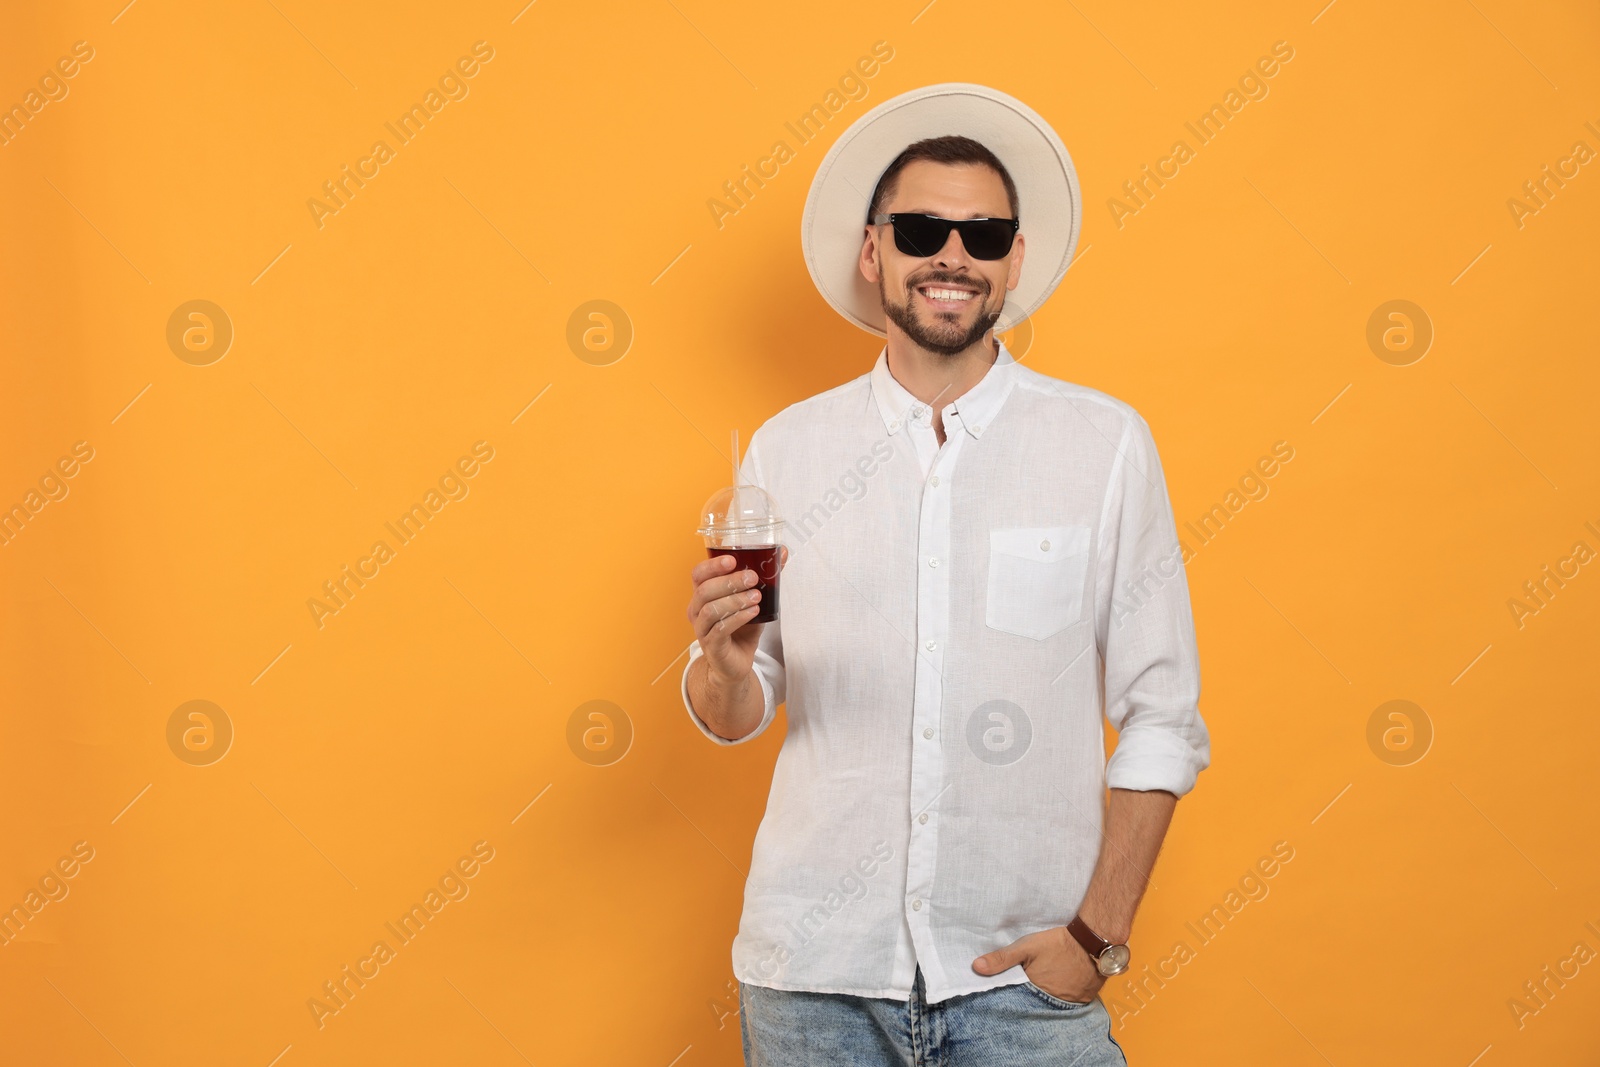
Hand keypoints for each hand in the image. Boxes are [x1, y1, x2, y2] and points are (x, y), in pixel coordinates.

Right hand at [685, 546, 787, 682]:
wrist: (736, 662)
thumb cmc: (741, 628)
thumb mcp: (753, 600)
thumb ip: (765, 577)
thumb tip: (783, 552)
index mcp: (702, 595)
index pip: (698, 574)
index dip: (712, 565)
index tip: (733, 559)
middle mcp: (696, 610)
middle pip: (704, 590)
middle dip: (730, 581)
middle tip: (753, 578)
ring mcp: (701, 629)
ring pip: (710, 610)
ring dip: (735, 600)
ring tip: (756, 597)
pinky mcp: (711, 645)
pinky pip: (720, 629)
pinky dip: (738, 618)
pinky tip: (753, 612)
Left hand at [972, 926, 1105, 1004]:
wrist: (1092, 942)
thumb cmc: (1056, 944)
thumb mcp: (1026, 947)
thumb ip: (1002, 958)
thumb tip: (975, 967)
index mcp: (1034, 992)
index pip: (1016, 1001)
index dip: (1009, 998)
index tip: (999, 997)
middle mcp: (1051, 1003)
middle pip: (1034, 1005)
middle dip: (1026, 1001)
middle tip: (1020, 994)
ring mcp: (1069, 1004)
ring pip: (1051, 1005)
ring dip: (1044, 1001)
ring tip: (1037, 993)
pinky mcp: (1083, 1000)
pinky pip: (1067, 1004)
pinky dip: (1061, 999)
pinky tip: (1057, 990)